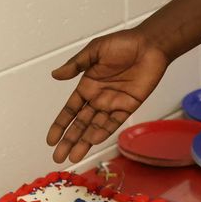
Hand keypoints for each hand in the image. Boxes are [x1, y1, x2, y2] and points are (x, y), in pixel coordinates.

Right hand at [47, 30, 170, 163]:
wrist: (150, 45)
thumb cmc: (122, 43)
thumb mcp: (95, 50)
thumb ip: (76, 64)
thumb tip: (55, 75)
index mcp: (87, 85)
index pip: (70, 110)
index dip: (60, 125)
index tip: (50, 140)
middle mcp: (98, 98)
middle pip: (80, 124)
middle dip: (69, 140)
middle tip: (57, 157)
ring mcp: (112, 104)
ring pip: (95, 127)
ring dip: (84, 142)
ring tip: (73, 158)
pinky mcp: (128, 106)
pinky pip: (114, 122)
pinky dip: (104, 131)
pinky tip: (93, 141)